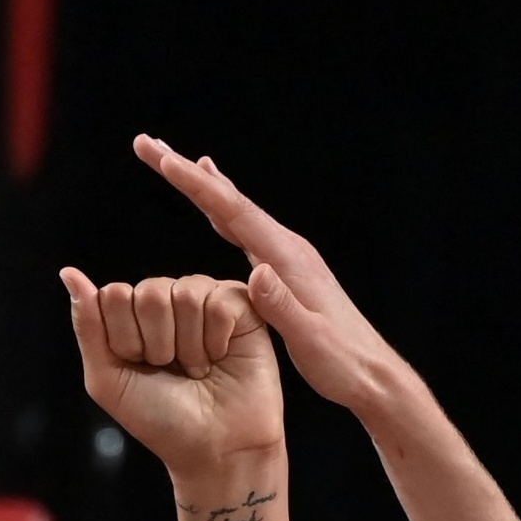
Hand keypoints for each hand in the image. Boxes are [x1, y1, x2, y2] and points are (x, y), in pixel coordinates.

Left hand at [63, 264, 283, 482]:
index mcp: (131, 315)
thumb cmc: (160, 418)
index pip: (113, 295)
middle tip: (171, 369)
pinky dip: (216, 340)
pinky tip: (221, 357)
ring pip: (185, 294)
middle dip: (156, 343)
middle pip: (148, 292)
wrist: (212, 448)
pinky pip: (220, 301)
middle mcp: (168, 301)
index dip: (124, 338)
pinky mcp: (241, 305)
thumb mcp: (107, 379)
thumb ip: (88, 326)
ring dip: (188, 346)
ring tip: (198, 368)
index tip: (138, 367)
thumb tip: (69, 274)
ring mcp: (205, 299)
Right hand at [134, 134, 406, 422]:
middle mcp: (286, 248)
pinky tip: (214, 206)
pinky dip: (221, 210)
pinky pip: (243, 231)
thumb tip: (256, 270)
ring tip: (172, 162)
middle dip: (186, 173)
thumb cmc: (342, 363)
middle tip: (148, 145)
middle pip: (228, 201)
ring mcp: (286, 257)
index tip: (162, 160)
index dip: (195, 184)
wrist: (373, 374)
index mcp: (287, 260)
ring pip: (234, 212)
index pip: (233, 213)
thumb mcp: (309, 341)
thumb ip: (281, 306)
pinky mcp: (284, 271)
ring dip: (200, 187)